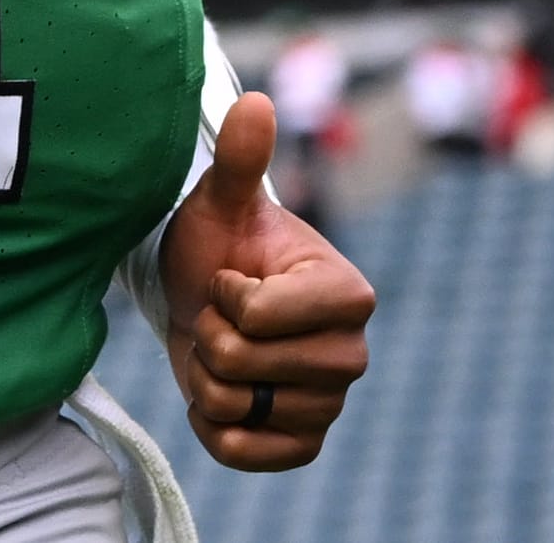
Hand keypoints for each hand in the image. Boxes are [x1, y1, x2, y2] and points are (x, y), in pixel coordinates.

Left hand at [160, 92, 375, 469]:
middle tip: (223, 314)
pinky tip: (223, 390)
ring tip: (223, 347)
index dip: (225, 294)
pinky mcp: (303, 445)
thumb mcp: (220, 203)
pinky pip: (240, 451)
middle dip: (210, 335)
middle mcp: (351, 353)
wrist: (202, 302)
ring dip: (207, 377)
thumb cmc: (219, 247)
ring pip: (234, 405)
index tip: (234, 277)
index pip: (257, 315)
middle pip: (241, 362)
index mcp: (348, 293)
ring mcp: (329, 404)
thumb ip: (240, 159)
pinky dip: (213, 424)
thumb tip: (255, 102)